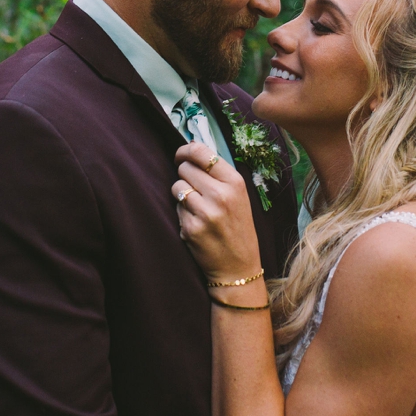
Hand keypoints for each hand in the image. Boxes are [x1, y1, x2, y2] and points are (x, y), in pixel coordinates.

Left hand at [173, 142, 261, 286]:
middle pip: (185, 168)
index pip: (201, 152)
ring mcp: (205, 212)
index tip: (180, 155)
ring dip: (181, 194)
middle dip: (184, 175)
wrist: (239, 267)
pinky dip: (182, 214)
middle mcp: (221, 195)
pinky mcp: (191, 228)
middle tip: (194, 188)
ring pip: (177, 187)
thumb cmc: (237, 228)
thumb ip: (218, 174)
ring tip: (196, 207)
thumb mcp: (238, 196)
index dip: (185, 150)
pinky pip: (176, 208)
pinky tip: (196, 224)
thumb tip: (191, 148)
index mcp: (235, 183)